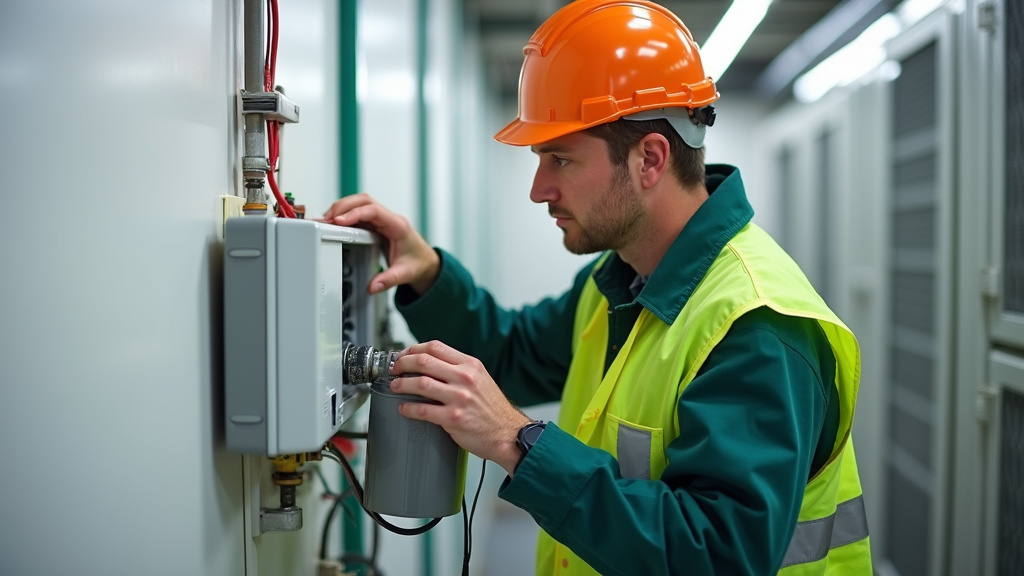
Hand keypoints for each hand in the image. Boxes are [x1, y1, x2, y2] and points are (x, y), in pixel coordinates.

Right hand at [321, 193, 439, 294]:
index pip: (374, 211)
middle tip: (327, 219)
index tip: (339, 221)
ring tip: (326, 221)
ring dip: (342, 209)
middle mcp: (389, 219)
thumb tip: (373, 286)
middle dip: (343, 207)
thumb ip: (389, 280)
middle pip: (364, 201)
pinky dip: (345, 216)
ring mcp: (382, 220)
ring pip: (359, 204)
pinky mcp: (375, 224)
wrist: (425, 263)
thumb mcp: (405, 274)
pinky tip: (334, 224)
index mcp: (398, 225)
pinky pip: (358, 214)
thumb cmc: (418, 264)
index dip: (355, 213)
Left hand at [390, 341, 531, 474]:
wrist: (508, 433)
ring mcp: (459, 398)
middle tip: (395, 369)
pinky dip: (408, 408)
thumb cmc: (493, 409)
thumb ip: (459, 370)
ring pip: (420, 383)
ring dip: (401, 384)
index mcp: (471, 365)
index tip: (405, 356)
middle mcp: (465, 378)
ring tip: (396, 387)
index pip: (436, 347)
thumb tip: (431, 365)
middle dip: (403, 363)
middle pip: (424, 361)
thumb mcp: (481, 379)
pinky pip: (423, 410)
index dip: (414, 349)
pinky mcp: (453, 418)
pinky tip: (404, 408)